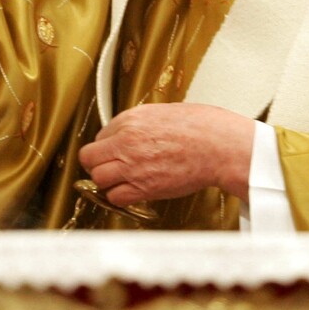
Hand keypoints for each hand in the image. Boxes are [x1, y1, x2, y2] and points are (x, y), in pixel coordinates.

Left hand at [78, 103, 253, 205]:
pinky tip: (130, 192)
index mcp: (131, 119)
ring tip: (120, 181)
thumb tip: (133, 131)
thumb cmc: (202, 127)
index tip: (114, 152)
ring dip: (107, 181)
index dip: (107, 146)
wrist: (219, 145)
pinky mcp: (144, 187)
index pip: (100, 135)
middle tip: (109, 168)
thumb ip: (142, 123)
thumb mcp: (164, 112)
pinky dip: (119, 197)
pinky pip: (115, 197)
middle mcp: (126, 141)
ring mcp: (133, 165)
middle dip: (98, 163)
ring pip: (98, 178)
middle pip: (89, 157)